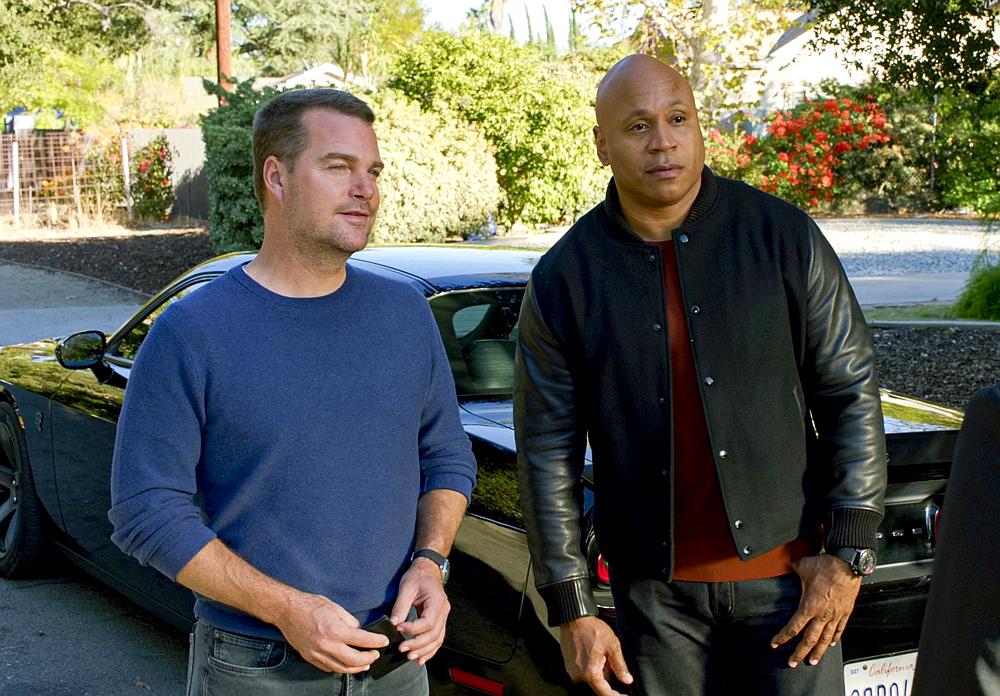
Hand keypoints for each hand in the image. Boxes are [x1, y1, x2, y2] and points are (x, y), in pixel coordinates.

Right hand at [274, 591, 388, 673]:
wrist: (287, 610)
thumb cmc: (310, 605)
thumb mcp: (335, 607)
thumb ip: (350, 621)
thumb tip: (358, 630)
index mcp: (336, 630)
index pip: (363, 640)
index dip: (376, 642)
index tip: (383, 641)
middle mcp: (327, 645)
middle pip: (354, 660)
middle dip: (369, 658)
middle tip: (375, 654)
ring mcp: (318, 654)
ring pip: (341, 668)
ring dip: (356, 668)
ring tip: (365, 663)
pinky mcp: (310, 658)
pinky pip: (329, 668)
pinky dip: (340, 668)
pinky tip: (346, 664)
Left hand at [390, 557, 450, 664]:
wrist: (428, 569)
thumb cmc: (418, 576)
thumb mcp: (406, 587)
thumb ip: (400, 606)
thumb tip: (393, 624)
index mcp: (437, 601)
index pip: (427, 621)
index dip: (413, 629)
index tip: (399, 629)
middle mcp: (443, 610)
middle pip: (434, 634)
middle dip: (418, 644)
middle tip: (402, 649)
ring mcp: (443, 616)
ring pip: (438, 639)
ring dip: (425, 650)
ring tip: (411, 656)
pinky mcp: (439, 621)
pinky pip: (438, 638)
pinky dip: (430, 650)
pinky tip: (422, 657)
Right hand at [559, 616, 632, 695]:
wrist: (573, 619)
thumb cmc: (592, 630)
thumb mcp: (612, 646)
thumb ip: (620, 666)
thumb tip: (627, 680)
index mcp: (590, 674)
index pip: (606, 693)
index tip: (625, 695)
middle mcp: (578, 676)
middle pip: (599, 684)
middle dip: (607, 673)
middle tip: (608, 658)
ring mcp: (572, 671)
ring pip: (592, 676)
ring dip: (599, 669)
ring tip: (600, 652)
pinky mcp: (569, 665)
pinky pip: (584, 671)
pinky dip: (591, 665)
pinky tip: (593, 652)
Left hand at [771, 553, 861, 667]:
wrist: (848, 564)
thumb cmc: (827, 565)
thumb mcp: (803, 566)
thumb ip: (794, 568)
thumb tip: (790, 564)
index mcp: (809, 606)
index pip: (793, 627)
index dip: (783, 637)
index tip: (775, 644)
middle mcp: (822, 614)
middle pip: (809, 639)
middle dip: (799, 653)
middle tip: (793, 662)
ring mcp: (835, 614)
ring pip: (825, 639)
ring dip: (818, 651)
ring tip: (813, 661)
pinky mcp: (846, 611)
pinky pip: (840, 629)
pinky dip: (835, 638)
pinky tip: (831, 644)